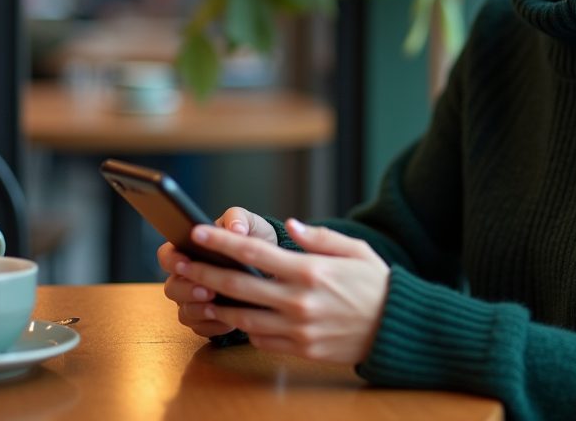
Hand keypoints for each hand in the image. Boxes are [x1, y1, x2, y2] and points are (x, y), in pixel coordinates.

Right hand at [159, 206, 276, 337]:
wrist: (274, 264)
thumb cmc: (254, 240)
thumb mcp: (249, 223)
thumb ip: (238, 218)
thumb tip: (235, 228)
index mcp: (190, 251)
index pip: (167, 255)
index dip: (171, 260)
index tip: (185, 261)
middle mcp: (188, 277)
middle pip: (171, 288)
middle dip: (186, 290)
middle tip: (206, 289)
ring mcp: (195, 300)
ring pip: (184, 311)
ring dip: (198, 310)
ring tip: (216, 305)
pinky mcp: (208, 319)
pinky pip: (201, 328)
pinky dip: (213, 326)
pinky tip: (229, 321)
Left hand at [174, 219, 389, 364]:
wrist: (396, 328)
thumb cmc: (375, 285)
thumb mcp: (354, 250)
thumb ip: (319, 237)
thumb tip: (291, 227)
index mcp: (310, 270)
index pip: (254, 253)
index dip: (222, 243)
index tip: (199, 234)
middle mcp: (299, 300)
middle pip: (238, 285)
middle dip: (203, 272)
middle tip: (179, 264)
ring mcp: (298, 328)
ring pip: (242, 316)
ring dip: (215, 304)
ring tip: (194, 292)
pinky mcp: (300, 348)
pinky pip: (260, 338)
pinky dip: (242, 327)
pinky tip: (231, 315)